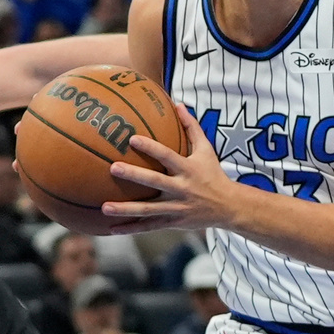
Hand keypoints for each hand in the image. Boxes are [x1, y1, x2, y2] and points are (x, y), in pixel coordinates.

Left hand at [101, 104, 231, 232]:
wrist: (228, 207)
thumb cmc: (213, 174)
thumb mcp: (206, 150)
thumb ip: (191, 127)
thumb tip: (179, 104)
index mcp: (188, 169)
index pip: (167, 156)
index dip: (151, 147)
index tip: (132, 139)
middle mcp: (181, 189)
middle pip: (155, 182)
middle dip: (134, 175)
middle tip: (113, 168)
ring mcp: (176, 208)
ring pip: (148, 210)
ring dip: (126, 209)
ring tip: (105, 207)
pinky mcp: (172, 223)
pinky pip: (149, 227)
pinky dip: (131, 228)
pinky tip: (111, 229)